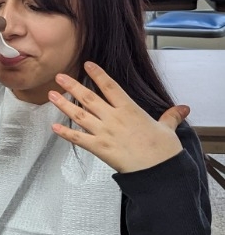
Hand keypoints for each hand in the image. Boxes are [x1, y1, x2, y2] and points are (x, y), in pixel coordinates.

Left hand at [48, 61, 188, 172]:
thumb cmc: (163, 151)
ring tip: (51, 95)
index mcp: (130, 110)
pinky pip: (78, 138)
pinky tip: (54, 127)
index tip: (87, 64)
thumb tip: (183, 109)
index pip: (110, 87)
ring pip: (79, 115)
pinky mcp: (99, 148)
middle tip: (59, 76)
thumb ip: (171, 116)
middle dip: (72, 86)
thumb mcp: (168, 129)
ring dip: (63, 104)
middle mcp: (114, 118)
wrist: (158, 170)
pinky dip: (65, 133)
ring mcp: (104, 132)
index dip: (98, 74)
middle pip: (89, 97)